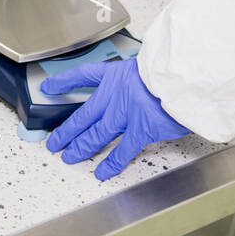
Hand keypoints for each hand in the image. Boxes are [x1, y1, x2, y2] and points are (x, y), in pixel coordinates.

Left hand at [44, 58, 190, 179]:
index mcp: (117, 74)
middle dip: (66, 130)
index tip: (49, 87)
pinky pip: (122, 151)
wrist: (185, 76)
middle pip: (83, 114)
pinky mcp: (140, 129)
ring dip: (80, 147)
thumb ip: (138, 77)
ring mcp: (126, 113)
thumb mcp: (147, 64)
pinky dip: (111, 164)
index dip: (63, 81)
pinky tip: (101, 172)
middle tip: (54, 141)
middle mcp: (116, 94)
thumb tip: (141, 85)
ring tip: (69, 157)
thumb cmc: (172, 69)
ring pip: (95, 134)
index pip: (83, 75)